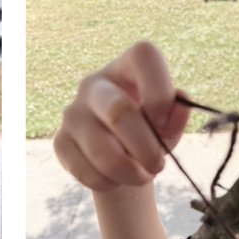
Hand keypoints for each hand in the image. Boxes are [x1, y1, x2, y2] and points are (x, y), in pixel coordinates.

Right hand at [54, 41, 191, 191]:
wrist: (117, 156)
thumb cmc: (148, 131)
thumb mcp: (169, 123)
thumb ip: (177, 114)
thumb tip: (178, 107)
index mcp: (126, 66)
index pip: (143, 56)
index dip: (159, 89)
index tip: (164, 121)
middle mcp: (94, 84)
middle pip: (118, 112)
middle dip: (144, 147)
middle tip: (157, 166)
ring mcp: (72, 113)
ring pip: (101, 150)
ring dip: (128, 172)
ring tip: (140, 177)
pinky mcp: (60, 142)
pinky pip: (85, 170)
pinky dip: (107, 182)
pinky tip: (116, 180)